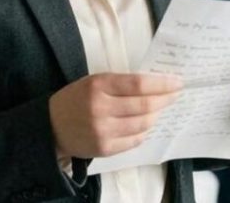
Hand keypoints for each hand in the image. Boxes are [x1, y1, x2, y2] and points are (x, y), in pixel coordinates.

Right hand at [49, 73, 181, 157]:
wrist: (51, 127)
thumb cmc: (76, 99)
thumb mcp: (94, 81)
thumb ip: (121, 83)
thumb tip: (155, 85)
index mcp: (98, 85)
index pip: (139, 84)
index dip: (162, 84)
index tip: (177, 82)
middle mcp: (101, 108)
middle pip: (145, 105)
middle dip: (165, 99)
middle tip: (175, 95)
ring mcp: (103, 131)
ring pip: (143, 124)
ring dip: (156, 116)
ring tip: (158, 109)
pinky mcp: (105, 148)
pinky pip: (135, 140)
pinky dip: (144, 131)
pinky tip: (144, 124)